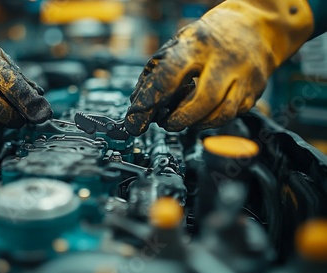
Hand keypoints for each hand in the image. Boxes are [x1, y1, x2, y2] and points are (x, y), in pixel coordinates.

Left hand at [125, 0, 313, 135]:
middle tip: (166, 123)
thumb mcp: (180, 42)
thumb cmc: (209, 38)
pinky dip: (213, 121)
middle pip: (202, 101)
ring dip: (197, 124)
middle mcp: (224, 60)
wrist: (256, 26)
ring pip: (221, 114)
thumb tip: (139, 102)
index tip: (137, 119)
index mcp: (198, 45)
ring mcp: (244, 77)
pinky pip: (233, 115)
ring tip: (184, 121)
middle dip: (179, 119)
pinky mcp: (255, 91)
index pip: (169, 76)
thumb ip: (159, 71)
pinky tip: (203, 115)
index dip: (150, 101)